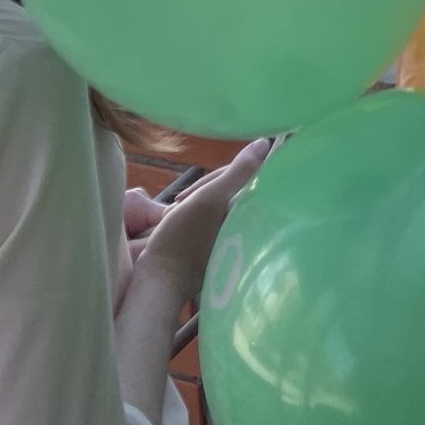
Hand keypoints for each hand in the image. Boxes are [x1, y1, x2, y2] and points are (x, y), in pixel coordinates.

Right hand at [128, 140, 269, 302]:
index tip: (188, 195)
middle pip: (229, 189)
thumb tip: (265, 143)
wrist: (159, 281)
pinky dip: (194, 217)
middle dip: (202, 192)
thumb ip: (238, 172)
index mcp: (252, 213)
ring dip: (194, 203)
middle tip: (180, 206)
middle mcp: (249, 224)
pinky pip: (210, 218)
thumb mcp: (209, 200)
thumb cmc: (182, 239)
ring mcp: (233, 237)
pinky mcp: (217, 246)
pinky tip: (178, 224)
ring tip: (177, 215)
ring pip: (216, 202)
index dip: (212, 179)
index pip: (243, 176)